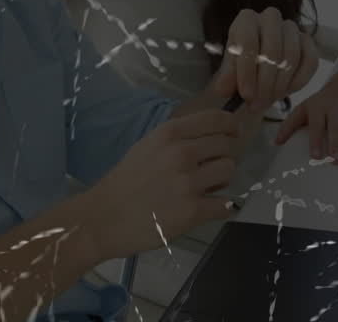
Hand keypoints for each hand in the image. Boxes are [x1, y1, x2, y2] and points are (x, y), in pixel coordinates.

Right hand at [82, 109, 242, 260]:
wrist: (104, 217)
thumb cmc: (125, 181)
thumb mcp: (148, 145)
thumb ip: (178, 138)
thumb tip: (212, 135)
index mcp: (169, 134)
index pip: (216, 119)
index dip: (230, 125)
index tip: (233, 133)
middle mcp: (181, 153)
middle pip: (227, 145)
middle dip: (224, 155)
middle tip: (212, 168)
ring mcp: (188, 183)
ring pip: (229, 171)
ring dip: (222, 180)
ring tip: (206, 188)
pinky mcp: (192, 211)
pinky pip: (225, 204)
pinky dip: (220, 207)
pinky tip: (208, 208)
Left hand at [211, 8, 318, 113]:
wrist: (259, 72)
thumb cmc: (241, 71)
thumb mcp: (229, 75)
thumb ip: (226, 79)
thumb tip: (224, 88)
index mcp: (246, 20)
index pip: (248, 40)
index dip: (247, 69)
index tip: (246, 94)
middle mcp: (270, 18)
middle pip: (273, 48)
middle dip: (265, 81)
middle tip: (258, 102)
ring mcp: (291, 28)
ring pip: (292, 55)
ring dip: (280, 83)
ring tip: (268, 100)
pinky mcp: (308, 41)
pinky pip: (310, 61)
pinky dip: (298, 81)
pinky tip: (286, 92)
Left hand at [274, 77, 337, 162]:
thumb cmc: (322, 103)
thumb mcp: (304, 109)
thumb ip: (290, 126)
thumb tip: (276, 143)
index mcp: (317, 107)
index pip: (316, 125)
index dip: (315, 141)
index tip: (315, 156)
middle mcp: (334, 106)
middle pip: (336, 126)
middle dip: (335, 143)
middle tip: (335, 159)